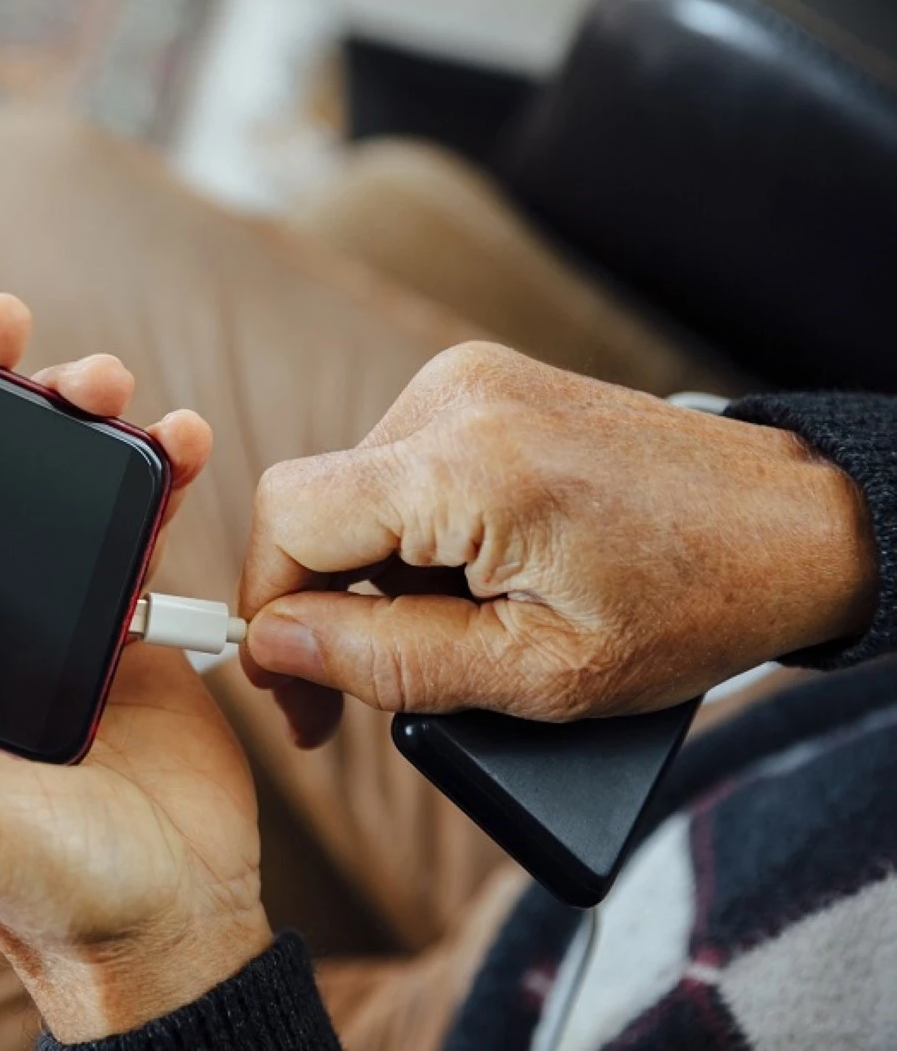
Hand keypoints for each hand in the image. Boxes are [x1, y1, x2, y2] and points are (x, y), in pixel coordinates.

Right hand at [240, 342, 877, 745]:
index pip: (289, 514)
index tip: (294, 683)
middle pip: (314, 505)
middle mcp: (455, 397)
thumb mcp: (540, 674)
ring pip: (352, 491)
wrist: (795, 521)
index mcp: (468, 466)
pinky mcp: (482, 381)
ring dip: (373, 573)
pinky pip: (396, 467)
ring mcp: (468, 377)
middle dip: (321, 605)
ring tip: (447, 632)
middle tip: (355, 689)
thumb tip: (274, 646)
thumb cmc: (690, 604)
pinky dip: (410, 535)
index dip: (270, 605)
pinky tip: (469, 577)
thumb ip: (390, 661)